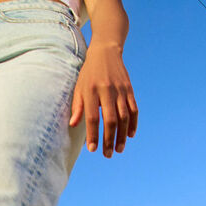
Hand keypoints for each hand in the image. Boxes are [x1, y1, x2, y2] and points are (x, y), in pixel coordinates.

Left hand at [69, 43, 137, 157]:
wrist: (106, 51)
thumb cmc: (88, 73)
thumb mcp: (78, 87)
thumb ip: (77, 106)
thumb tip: (72, 125)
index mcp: (91, 91)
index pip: (92, 117)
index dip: (93, 134)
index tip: (92, 150)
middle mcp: (107, 91)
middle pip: (110, 120)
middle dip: (109, 139)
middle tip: (107, 154)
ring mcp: (120, 90)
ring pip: (124, 117)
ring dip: (122, 135)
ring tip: (118, 149)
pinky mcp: (129, 89)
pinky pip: (133, 109)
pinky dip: (133, 123)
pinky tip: (130, 135)